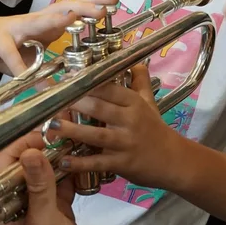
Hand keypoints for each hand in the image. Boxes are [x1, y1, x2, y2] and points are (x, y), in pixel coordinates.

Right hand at [0, 0, 119, 76]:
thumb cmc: (2, 43)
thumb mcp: (32, 52)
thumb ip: (50, 60)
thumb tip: (71, 78)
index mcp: (46, 23)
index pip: (74, 10)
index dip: (94, 4)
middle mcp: (35, 21)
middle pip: (63, 9)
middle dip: (85, 7)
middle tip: (105, 8)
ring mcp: (16, 29)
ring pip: (38, 22)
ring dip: (55, 20)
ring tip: (73, 18)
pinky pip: (10, 54)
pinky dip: (20, 66)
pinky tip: (27, 76)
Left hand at [0, 135, 97, 224]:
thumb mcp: (44, 220)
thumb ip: (38, 186)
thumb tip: (32, 152)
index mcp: (2, 205)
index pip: (1, 166)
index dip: (17, 147)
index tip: (40, 136)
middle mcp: (15, 201)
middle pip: (22, 165)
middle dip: (40, 149)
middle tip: (61, 137)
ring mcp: (35, 204)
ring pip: (42, 172)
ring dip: (56, 159)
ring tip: (73, 144)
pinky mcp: (54, 207)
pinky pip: (58, 182)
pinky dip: (68, 172)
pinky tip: (80, 162)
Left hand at [52, 65, 180, 190]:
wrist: (175, 161)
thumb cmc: (156, 130)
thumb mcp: (150, 103)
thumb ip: (140, 82)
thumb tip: (135, 61)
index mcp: (134, 103)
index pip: (109, 88)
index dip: (86, 82)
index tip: (65, 77)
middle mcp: (130, 120)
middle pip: (100, 108)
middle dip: (75, 103)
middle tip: (50, 100)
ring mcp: (126, 143)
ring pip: (97, 135)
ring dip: (73, 131)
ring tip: (52, 126)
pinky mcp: (123, 163)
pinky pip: (99, 162)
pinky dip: (81, 163)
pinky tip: (64, 161)